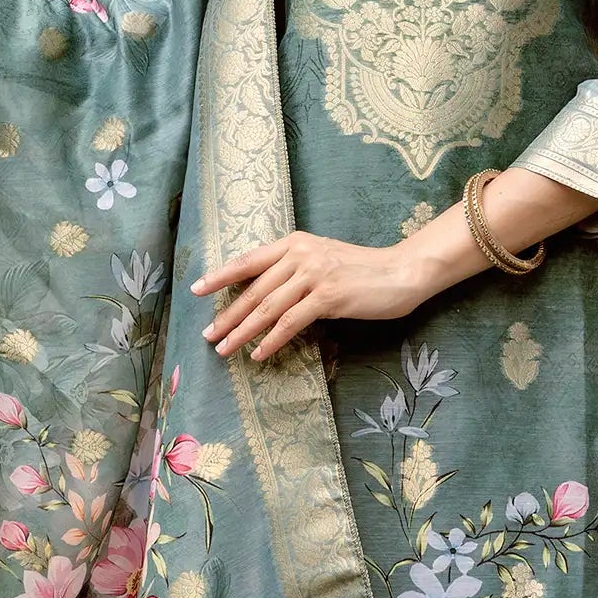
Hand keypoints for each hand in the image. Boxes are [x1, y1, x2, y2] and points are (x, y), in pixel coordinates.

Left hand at [193, 232, 434, 360]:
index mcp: (294, 243)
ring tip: (225, 349)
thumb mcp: (323, 259)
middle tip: (208, 335)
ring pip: (267, 308)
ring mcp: (314, 274)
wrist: (401, 272)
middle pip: (253, 290)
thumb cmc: (362, 271)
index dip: (220, 276)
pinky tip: (259, 354)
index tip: (196, 290)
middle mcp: (300, 254)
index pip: (248, 260)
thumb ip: (294, 270)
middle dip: (227, 315)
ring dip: (242, 332)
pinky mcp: (328, 296)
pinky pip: (291, 322)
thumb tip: (264, 295)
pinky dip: (272, 340)